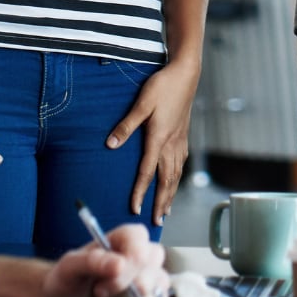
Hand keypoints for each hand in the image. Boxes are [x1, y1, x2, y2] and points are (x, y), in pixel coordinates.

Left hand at [41, 223, 170, 296]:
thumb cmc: (68, 281)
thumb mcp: (70, 267)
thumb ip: (92, 261)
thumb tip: (119, 264)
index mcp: (126, 240)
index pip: (142, 241)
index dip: (131, 260)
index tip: (109, 274)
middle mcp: (144, 261)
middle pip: (153, 273)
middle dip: (125, 290)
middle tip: (100, 292)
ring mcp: (150, 288)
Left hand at [105, 59, 199, 225]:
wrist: (186, 74)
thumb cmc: (162, 87)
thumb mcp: (141, 103)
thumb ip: (126, 125)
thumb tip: (110, 144)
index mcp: (158, 138)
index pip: (147, 172)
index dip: (140, 192)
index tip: (135, 209)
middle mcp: (171, 144)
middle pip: (166, 180)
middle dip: (161, 202)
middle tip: (157, 222)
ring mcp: (180, 141)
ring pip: (176, 174)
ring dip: (171, 194)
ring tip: (167, 210)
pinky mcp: (184, 136)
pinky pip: (181, 164)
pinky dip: (178, 178)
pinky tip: (175, 181)